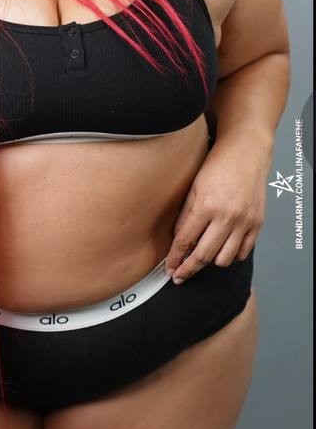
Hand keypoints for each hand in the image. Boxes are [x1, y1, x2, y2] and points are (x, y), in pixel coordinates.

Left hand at [164, 135, 267, 282]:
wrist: (246, 152)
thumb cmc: (218, 165)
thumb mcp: (194, 188)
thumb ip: (186, 216)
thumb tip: (178, 241)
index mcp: (206, 206)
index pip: (185, 242)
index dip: (175, 259)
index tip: (170, 269)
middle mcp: (227, 217)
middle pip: (204, 256)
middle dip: (189, 270)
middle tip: (180, 276)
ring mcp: (244, 222)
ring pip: (225, 259)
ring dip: (210, 263)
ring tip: (202, 258)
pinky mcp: (257, 224)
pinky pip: (243, 252)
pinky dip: (232, 255)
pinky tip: (222, 249)